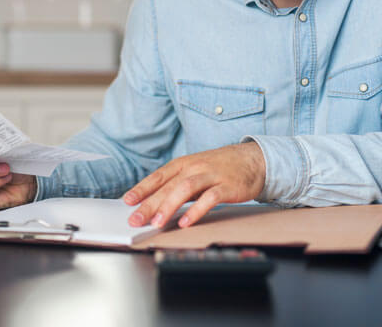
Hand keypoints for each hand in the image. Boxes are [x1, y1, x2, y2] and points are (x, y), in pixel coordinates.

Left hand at [124, 142, 265, 228]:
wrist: (253, 159)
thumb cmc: (221, 167)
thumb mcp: (197, 170)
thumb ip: (178, 184)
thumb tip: (155, 202)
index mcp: (185, 163)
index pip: (159, 175)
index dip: (142, 188)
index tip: (127, 201)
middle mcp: (196, 167)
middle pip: (169, 185)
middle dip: (150, 203)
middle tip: (135, 219)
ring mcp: (211, 175)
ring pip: (186, 189)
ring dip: (169, 206)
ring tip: (157, 223)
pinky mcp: (227, 186)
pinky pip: (209, 198)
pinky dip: (196, 210)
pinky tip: (186, 222)